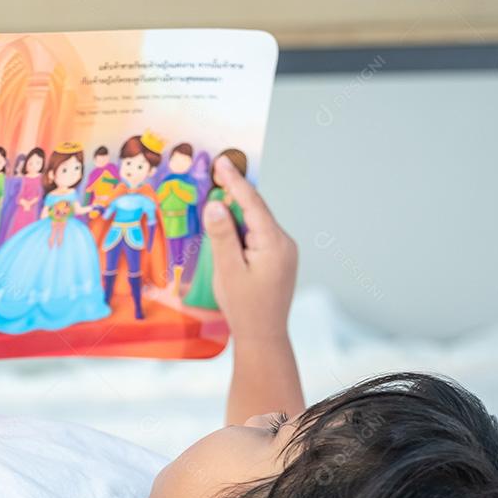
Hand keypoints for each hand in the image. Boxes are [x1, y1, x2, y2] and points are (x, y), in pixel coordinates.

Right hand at [205, 156, 296, 341]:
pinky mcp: (278, 260)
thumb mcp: (228, 271)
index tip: (222, 161)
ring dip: (235, 216)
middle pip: (255, 211)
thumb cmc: (244, 308)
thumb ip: (221, 235)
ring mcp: (284, 251)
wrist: (264, 337)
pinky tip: (226, 237)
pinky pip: (258, 236)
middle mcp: (284, 243)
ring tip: (214, 211)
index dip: (235, 181)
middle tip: (213, 176)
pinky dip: (241, 231)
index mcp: (274, 243)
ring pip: (255, 224)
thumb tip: (215, 203)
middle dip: (234, 195)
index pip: (252, 203)